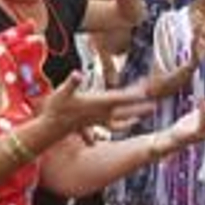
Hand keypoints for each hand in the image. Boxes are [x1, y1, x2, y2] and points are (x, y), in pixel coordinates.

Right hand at [39, 74, 155, 136]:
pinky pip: (105, 128)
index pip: (121, 97)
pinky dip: (111, 129)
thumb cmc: (56, 109)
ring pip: (118, 123)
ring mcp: (96, 121)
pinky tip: (119, 130)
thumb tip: (77, 74)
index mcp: (98, 103)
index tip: (147, 90)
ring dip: (129, 121)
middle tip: (155, 105)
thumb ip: (71, 83)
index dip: (134, 93)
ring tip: (138, 120)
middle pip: (125, 111)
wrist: (49, 129)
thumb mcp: (62, 92)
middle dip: (140, 108)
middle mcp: (100, 114)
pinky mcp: (90, 125)